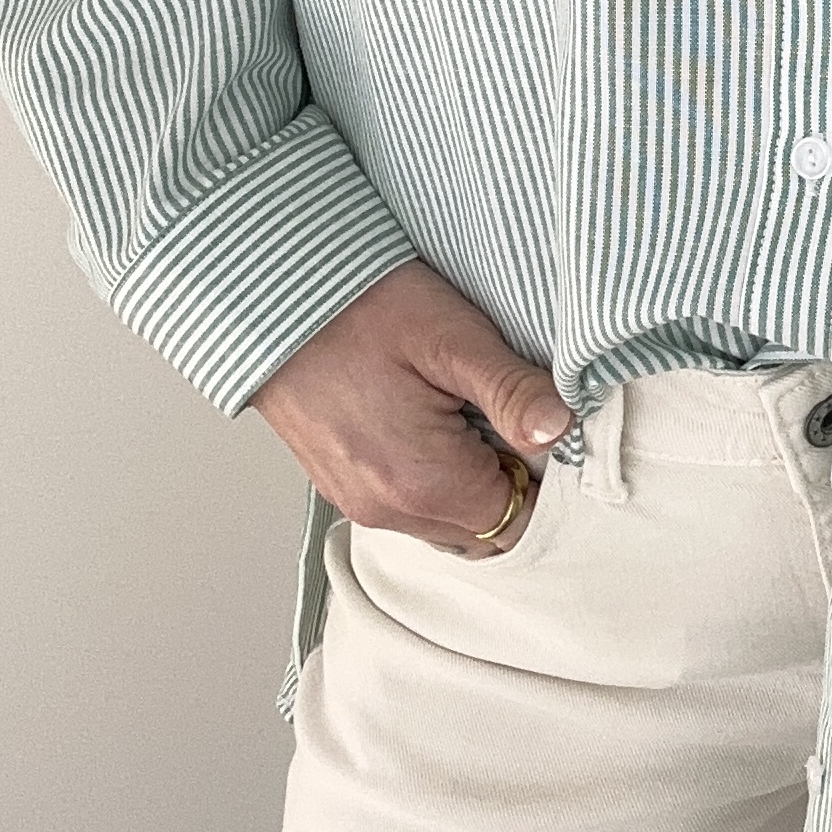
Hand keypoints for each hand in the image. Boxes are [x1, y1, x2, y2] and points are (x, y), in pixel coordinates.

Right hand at [249, 261, 574, 557]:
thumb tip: (561, 429)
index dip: (542, 481)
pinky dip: (434, 479)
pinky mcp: (342, 486)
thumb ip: (512, 391)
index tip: (541, 432)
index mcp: (422, 482)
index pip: (516, 522)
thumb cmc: (359, 308)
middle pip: (482, 532)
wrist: (270, 299)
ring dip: (471, 483)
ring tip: (468, 412)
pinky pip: (410, 507)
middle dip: (509, 485)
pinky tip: (434, 420)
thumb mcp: (452, 338)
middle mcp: (386, 509)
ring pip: (447, 523)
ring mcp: (358, 502)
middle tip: (506, 416)